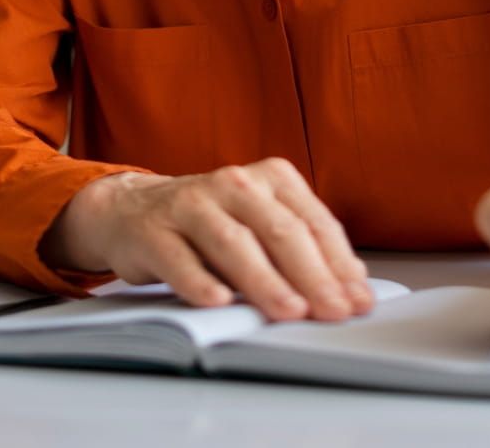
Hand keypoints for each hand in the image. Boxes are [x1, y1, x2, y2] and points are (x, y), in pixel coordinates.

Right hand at [41, 158, 373, 323]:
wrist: (132, 210)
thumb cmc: (210, 223)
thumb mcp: (260, 223)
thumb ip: (301, 248)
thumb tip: (351, 287)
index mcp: (271, 177)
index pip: (313, 222)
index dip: (339, 263)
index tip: (357, 299)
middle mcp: (234, 182)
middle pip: (280, 231)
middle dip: (313, 275)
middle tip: (334, 310)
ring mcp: (191, 203)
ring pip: (234, 243)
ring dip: (265, 281)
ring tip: (290, 311)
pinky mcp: (153, 231)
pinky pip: (179, 259)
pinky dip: (200, 282)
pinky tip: (219, 302)